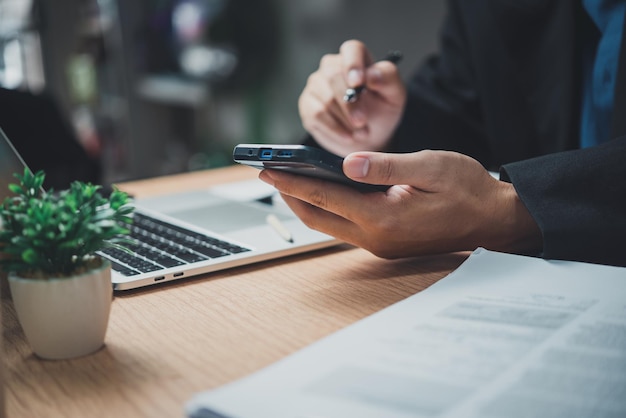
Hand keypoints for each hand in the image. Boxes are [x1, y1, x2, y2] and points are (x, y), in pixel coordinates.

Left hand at [259, 150, 542, 257]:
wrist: (494, 219)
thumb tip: (347, 163)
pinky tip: (323, 190)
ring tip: (288, 178)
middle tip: (268, 172)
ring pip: (329, 224)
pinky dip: (327, 208)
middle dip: (289, 195)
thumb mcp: (430, 166)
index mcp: (382, 217)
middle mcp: (375, 237)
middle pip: (317, 217)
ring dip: (306, 202)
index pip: (324, 196)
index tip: (266, 169)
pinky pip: (345, 226)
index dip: (291, 181)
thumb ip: (386, 166)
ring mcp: (379, 244)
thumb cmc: (467, 189)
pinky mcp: (385, 243)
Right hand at [298, 40, 406, 156]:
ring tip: (361, 132)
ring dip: (345, 120)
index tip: (358, 83)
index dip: (353, 65)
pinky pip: (317, 115)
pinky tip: (348, 136)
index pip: (351, 49)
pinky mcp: (307, 105)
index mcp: (356, 58)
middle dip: (350, 103)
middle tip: (362, 121)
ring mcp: (316, 85)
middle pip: (334, 76)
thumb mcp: (394, 95)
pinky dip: (335, 129)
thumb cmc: (382, 111)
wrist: (369, 137)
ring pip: (326, 100)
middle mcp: (332, 67)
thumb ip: (387, 79)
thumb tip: (371, 74)